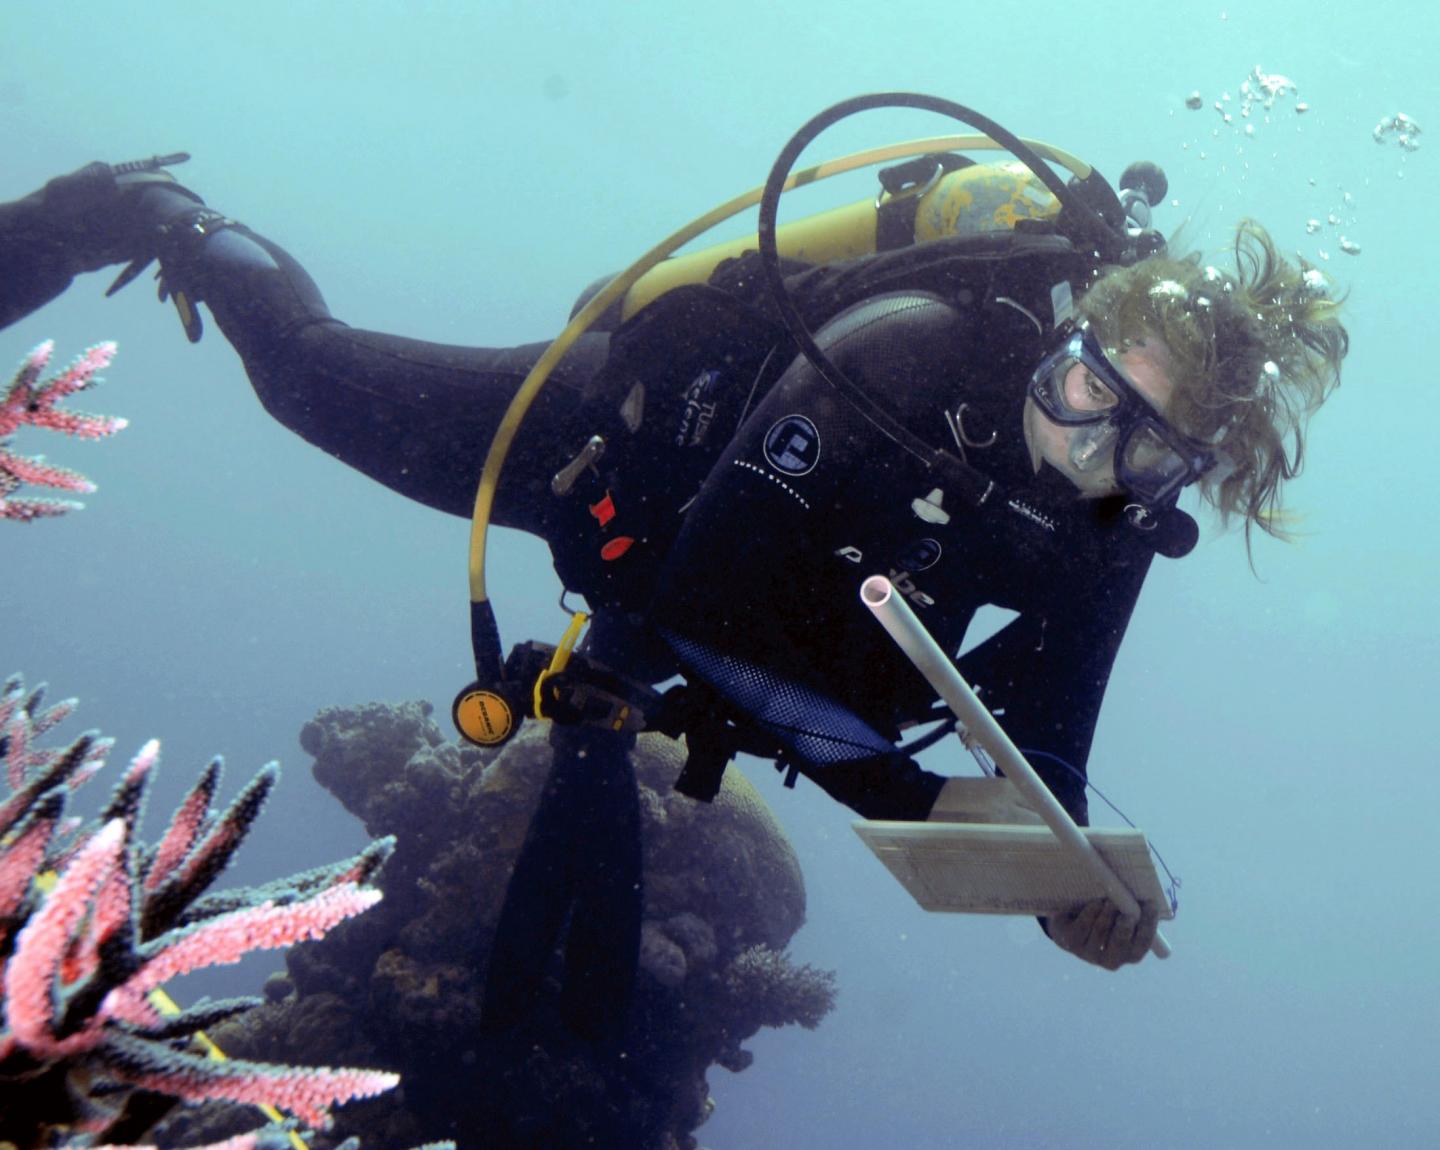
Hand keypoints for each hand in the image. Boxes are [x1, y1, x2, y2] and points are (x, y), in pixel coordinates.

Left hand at [1044, 897, 1158, 969]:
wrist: (1070, 917)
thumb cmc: (1105, 914)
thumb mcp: (1122, 913)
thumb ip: (1135, 909)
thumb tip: (1147, 892)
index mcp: (1128, 954)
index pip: (1142, 944)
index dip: (1148, 925)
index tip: (1151, 904)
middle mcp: (1110, 960)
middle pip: (1121, 943)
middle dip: (1126, 926)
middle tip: (1129, 911)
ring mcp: (1088, 953)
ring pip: (1101, 931)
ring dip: (1107, 914)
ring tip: (1110, 900)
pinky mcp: (1070, 942)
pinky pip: (1083, 926)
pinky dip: (1091, 912)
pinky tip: (1095, 902)